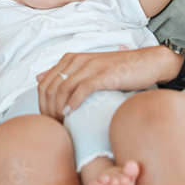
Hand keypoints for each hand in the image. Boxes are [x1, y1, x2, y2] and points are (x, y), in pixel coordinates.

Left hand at [36, 46, 177, 119]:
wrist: (146, 63)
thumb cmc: (117, 71)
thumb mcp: (87, 70)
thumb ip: (64, 74)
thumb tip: (38, 78)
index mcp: (70, 59)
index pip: (44, 83)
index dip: (41, 104)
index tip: (47, 120)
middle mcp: (76, 60)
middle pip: (49, 87)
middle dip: (47, 109)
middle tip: (53, 125)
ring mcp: (89, 66)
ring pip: (62, 88)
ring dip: (58, 108)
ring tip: (60, 123)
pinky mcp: (102, 74)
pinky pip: (81, 89)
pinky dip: (73, 102)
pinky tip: (70, 114)